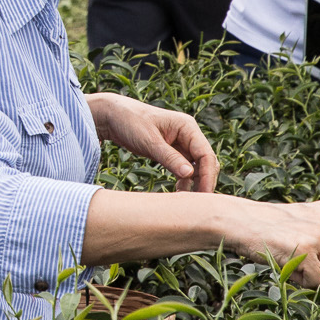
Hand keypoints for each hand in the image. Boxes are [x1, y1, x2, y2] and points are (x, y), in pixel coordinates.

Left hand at [88, 92, 217, 191]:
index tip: (203, 195)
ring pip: (196, 167)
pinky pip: (184, 168)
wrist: (112, 115)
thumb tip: (190, 175)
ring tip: (186, 201)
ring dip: (194, 183)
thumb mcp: (149, 142)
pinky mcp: (172, 151)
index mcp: (187, 127)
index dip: (208, 176)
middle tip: (195, 203)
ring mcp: (181, 143)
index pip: (205, 154)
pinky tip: (178, 192)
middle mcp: (188, 134)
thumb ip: (169, 158)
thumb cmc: (130, 122)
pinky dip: (184, 180)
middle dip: (203, 181)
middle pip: (205, 162)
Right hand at [219, 198, 319, 286]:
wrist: (238, 221)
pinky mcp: (306, 250)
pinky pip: (319, 282)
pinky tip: (288, 268)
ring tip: (294, 265)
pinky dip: (304, 283)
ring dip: (316, 281)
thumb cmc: (268, 229)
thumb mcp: (302, 224)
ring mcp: (317, 235)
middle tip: (304, 268)